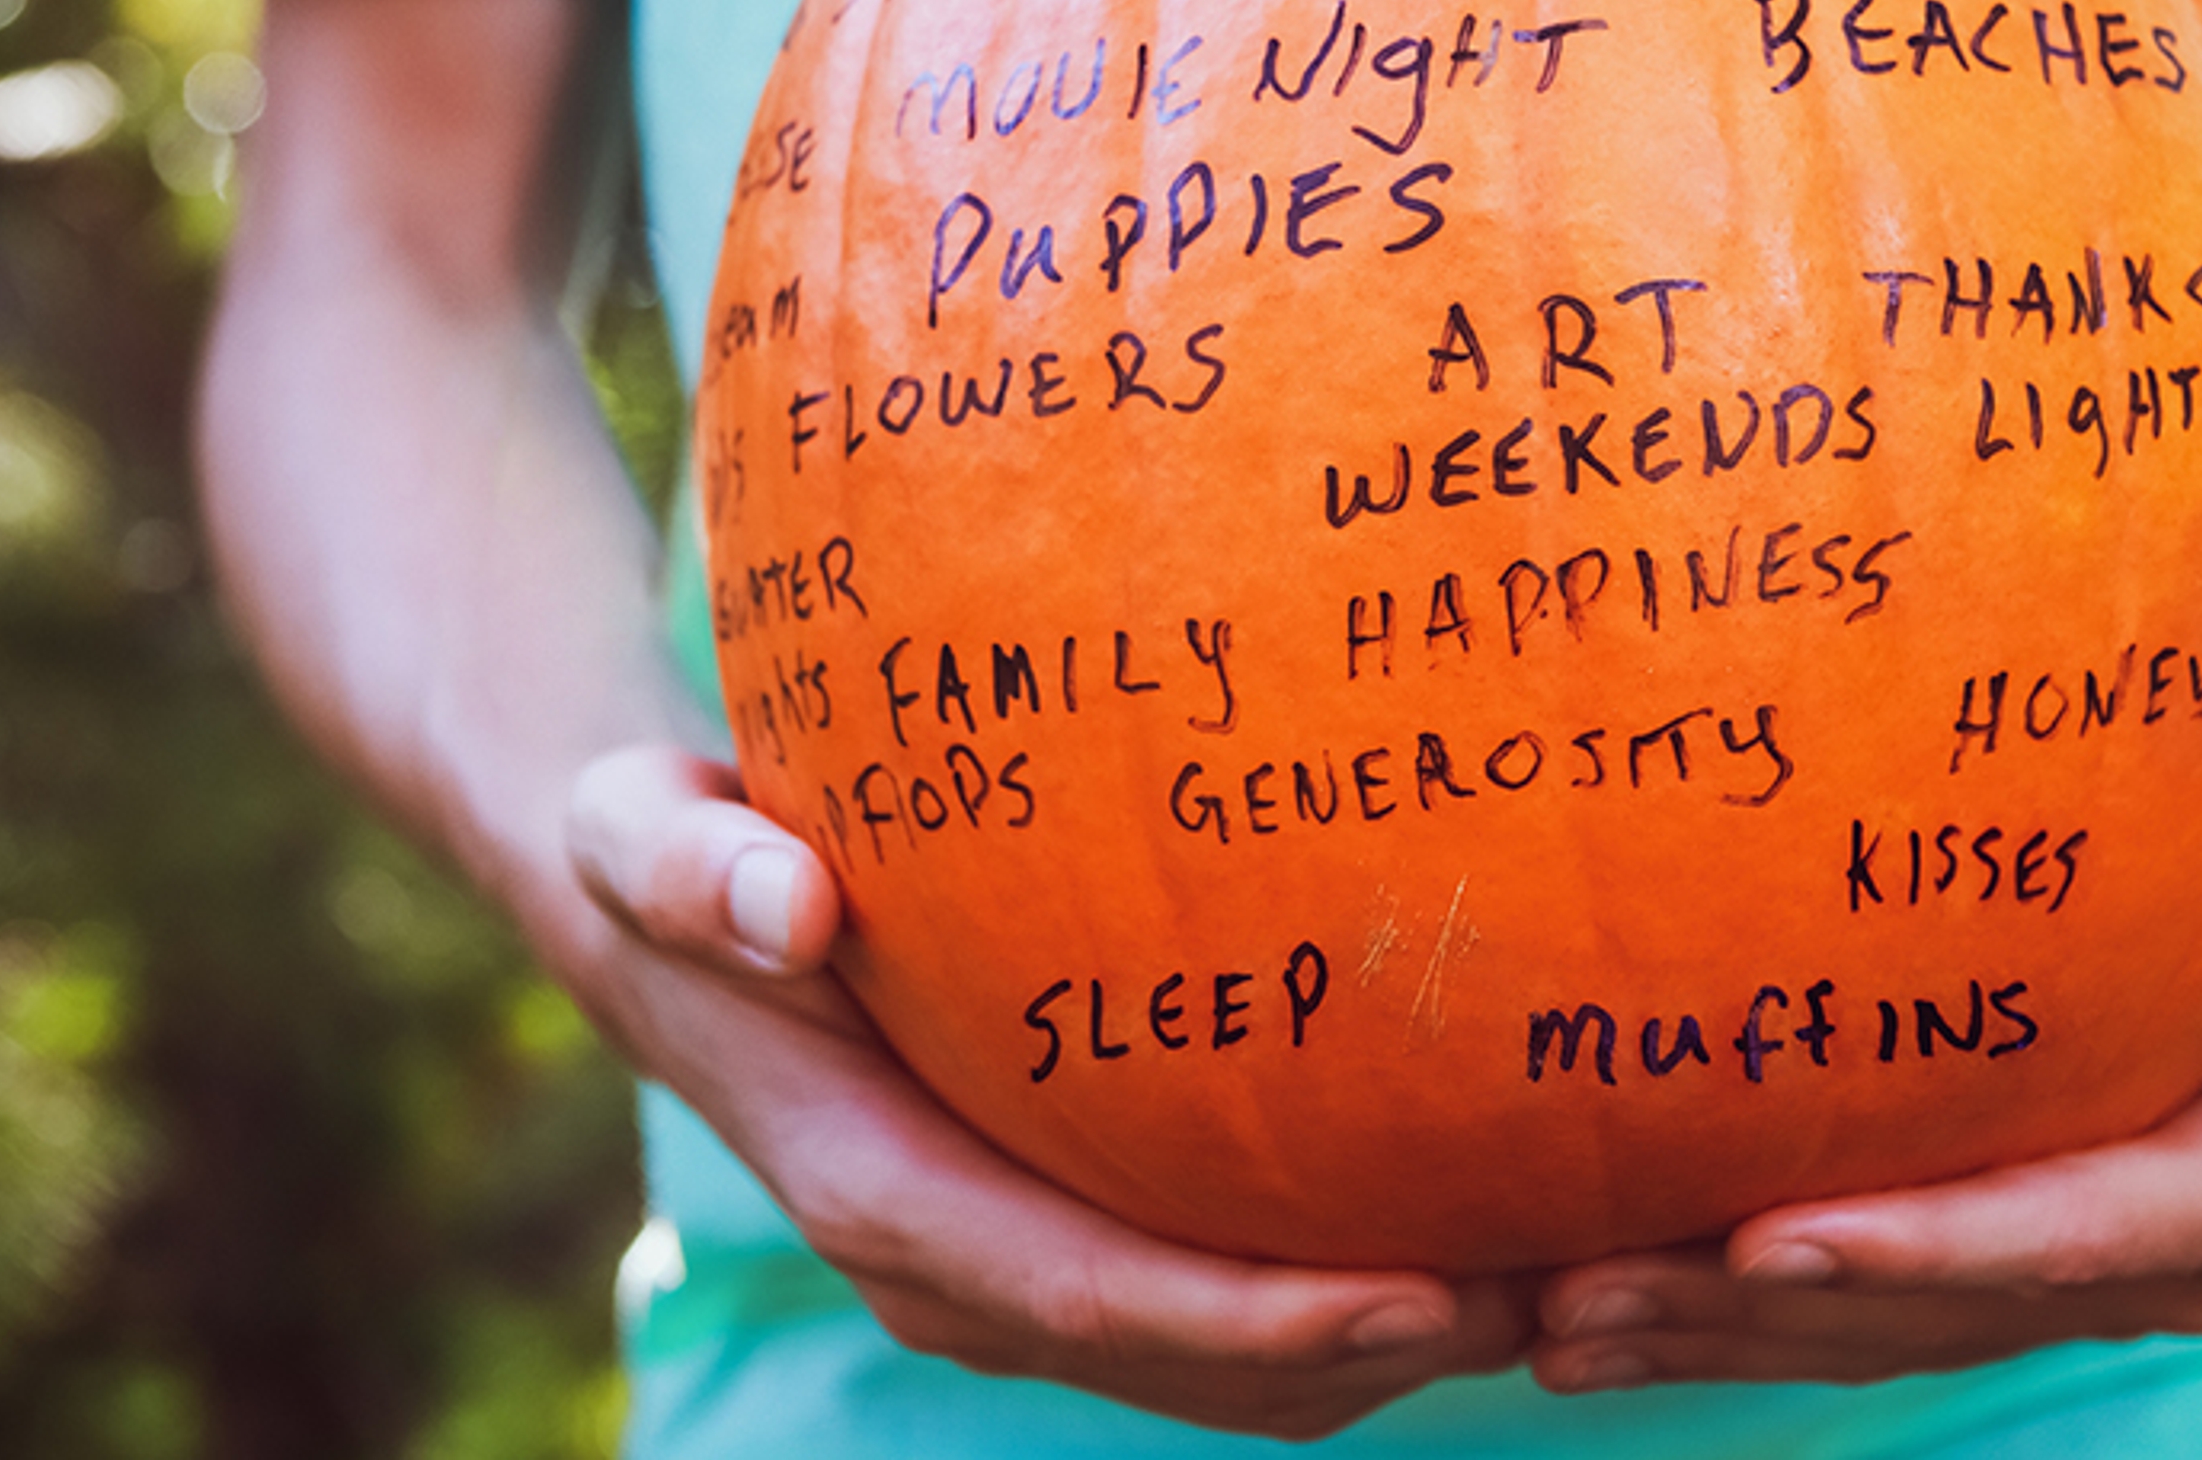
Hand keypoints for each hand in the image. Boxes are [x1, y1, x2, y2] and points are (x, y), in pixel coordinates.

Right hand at [562, 746, 1533, 1437]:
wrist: (673, 900)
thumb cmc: (679, 850)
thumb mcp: (645, 832)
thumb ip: (692, 862)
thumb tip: (785, 904)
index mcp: (879, 1192)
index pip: (1094, 1297)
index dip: (1262, 1319)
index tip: (1425, 1291)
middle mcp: (950, 1266)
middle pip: (1194, 1368)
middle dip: (1376, 1354)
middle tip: (1556, 1293)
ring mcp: (1008, 1267)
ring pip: (1226, 1370)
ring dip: (1387, 1347)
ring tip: (1556, 1278)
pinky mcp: (1057, 1231)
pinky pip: (1218, 1309)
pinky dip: (1343, 1297)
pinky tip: (1465, 1216)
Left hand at [1522, 745, 2201, 1392]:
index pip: (2068, 1237)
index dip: (1919, 1250)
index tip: (1768, 1236)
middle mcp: (2169, 1246)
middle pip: (1937, 1308)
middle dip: (1754, 1315)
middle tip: (1570, 1300)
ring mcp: (2088, 1245)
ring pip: (1881, 1320)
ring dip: (1711, 1331)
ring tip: (1535, 1320)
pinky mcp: (2027, 1214)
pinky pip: (1871, 1275)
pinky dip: (1735, 1289)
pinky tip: (1587, 1284)